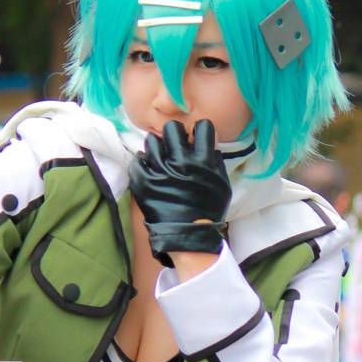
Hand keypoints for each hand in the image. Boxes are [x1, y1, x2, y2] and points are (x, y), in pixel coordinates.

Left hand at [128, 119, 230, 265]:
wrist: (188, 235)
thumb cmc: (208, 210)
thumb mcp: (223, 185)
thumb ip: (216, 163)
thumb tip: (211, 144)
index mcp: (203, 161)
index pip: (202, 126)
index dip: (199, 131)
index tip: (195, 138)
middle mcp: (181, 161)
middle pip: (172, 128)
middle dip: (174, 134)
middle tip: (174, 146)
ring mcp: (160, 170)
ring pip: (151, 140)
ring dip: (157, 147)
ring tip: (159, 157)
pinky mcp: (144, 181)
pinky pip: (138, 160)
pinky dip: (142, 163)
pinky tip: (148, 168)